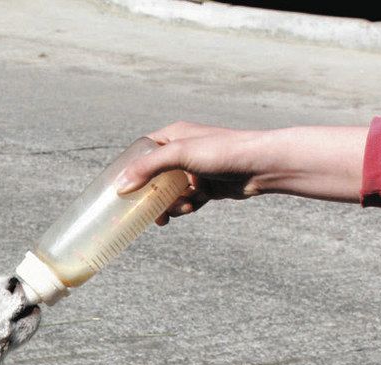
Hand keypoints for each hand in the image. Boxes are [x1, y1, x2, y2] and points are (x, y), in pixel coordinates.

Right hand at [117, 122, 368, 224]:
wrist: (262, 165)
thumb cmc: (223, 152)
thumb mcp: (180, 155)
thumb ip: (148, 169)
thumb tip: (121, 186)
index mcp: (172, 136)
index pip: (140, 153)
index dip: (128, 171)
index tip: (118, 191)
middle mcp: (181, 152)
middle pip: (152, 177)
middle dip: (149, 196)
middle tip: (143, 212)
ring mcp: (193, 170)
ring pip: (168, 193)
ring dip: (169, 204)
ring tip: (178, 209)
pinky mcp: (205, 187)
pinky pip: (185, 201)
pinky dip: (185, 207)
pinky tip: (192, 207)